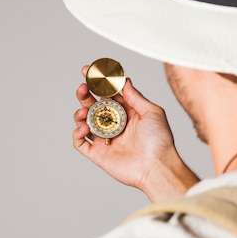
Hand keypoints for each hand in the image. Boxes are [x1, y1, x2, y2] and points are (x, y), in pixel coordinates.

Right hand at [73, 66, 198, 202]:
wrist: (157, 167)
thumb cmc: (159, 141)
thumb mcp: (152, 112)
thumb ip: (135, 96)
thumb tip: (124, 80)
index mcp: (126, 113)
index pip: (107, 94)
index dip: (97, 82)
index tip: (88, 70)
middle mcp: (113, 125)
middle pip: (92, 106)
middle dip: (85, 95)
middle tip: (83, 87)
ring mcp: (104, 139)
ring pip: (83, 122)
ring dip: (79, 113)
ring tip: (83, 110)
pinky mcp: (97, 154)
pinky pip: (80, 143)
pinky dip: (77, 134)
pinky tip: (84, 127)